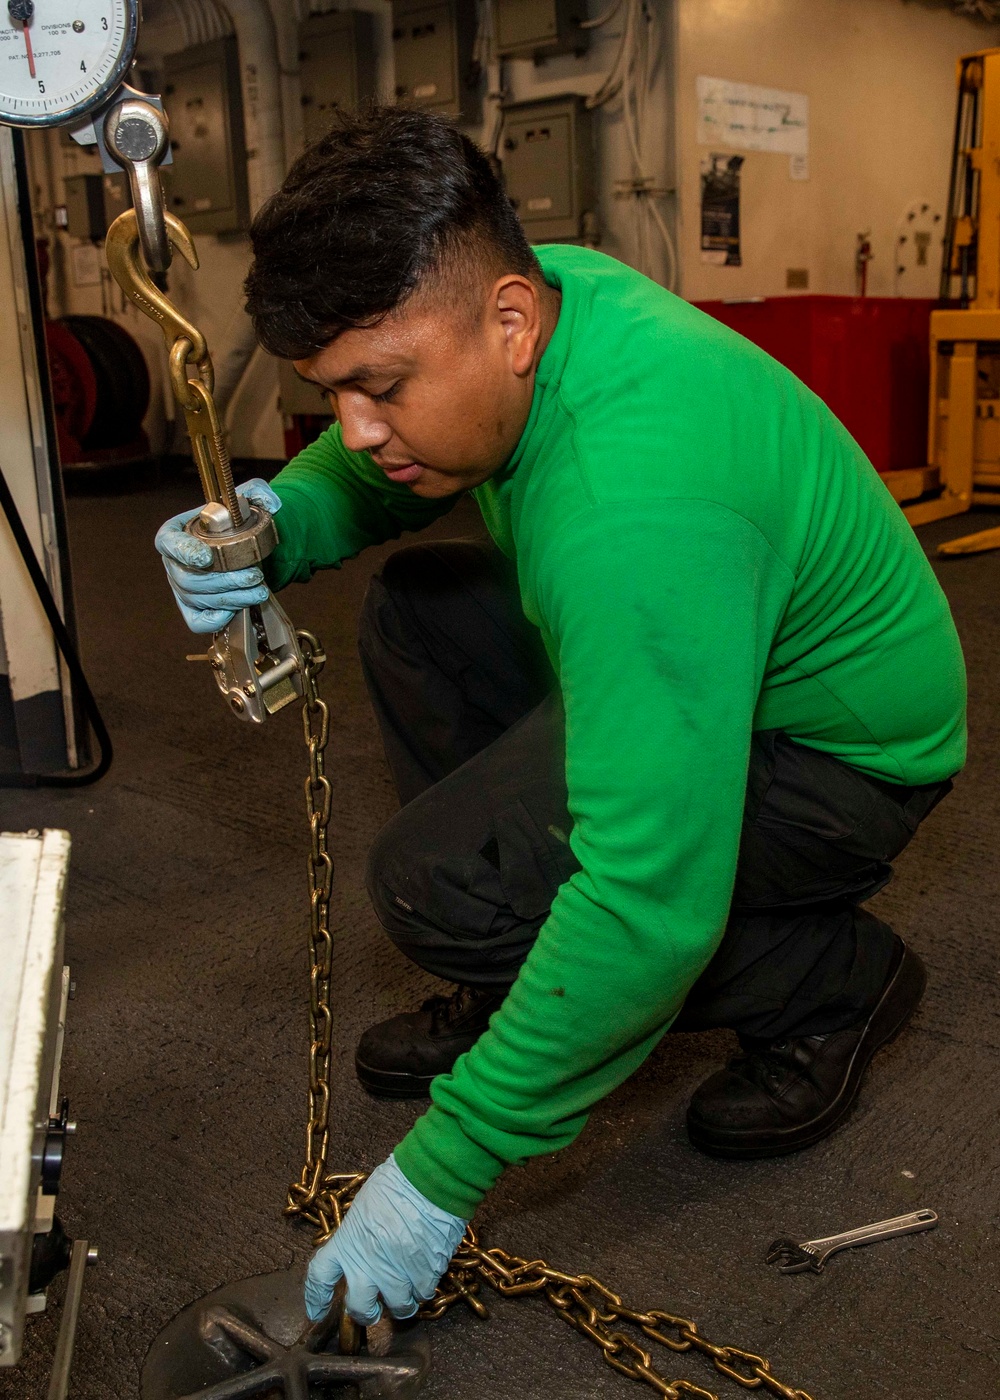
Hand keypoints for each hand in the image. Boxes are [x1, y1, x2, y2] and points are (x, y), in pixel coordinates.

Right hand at [154, 478, 280, 633]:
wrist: (242, 549)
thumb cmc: (233, 525)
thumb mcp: (243, 500)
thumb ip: (256, 492)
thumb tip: (272, 503)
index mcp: (175, 533)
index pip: (169, 542)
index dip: (184, 551)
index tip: (205, 557)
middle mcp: (173, 563)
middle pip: (190, 579)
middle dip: (225, 581)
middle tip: (254, 576)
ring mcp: (181, 589)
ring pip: (200, 599)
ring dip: (232, 598)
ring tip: (259, 590)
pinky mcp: (192, 610)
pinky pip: (198, 622)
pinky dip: (217, 619)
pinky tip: (238, 609)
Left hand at [304, 1154, 466, 1324]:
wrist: (430, 1179)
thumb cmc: (397, 1182)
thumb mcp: (364, 1206)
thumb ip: (358, 1234)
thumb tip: (360, 1249)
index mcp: (348, 1242)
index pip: (320, 1277)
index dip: (315, 1298)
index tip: (316, 1312)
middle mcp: (368, 1263)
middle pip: (359, 1308)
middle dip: (366, 1314)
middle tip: (374, 1310)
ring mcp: (397, 1272)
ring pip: (398, 1307)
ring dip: (403, 1302)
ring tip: (408, 1289)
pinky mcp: (425, 1274)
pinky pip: (423, 1293)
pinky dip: (424, 1287)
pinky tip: (426, 1271)